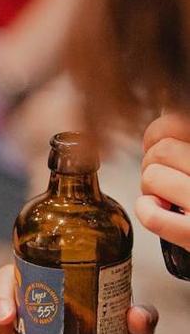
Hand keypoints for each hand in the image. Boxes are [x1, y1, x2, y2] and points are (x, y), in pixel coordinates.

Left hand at [138, 112, 189, 248]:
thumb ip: (186, 142)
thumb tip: (165, 118)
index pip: (174, 122)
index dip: (159, 135)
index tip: (164, 147)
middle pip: (161, 150)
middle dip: (154, 164)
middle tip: (167, 178)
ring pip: (152, 176)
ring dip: (151, 188)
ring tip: (168, 197)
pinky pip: (152, 215)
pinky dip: (147, 211)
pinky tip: (160, 211)